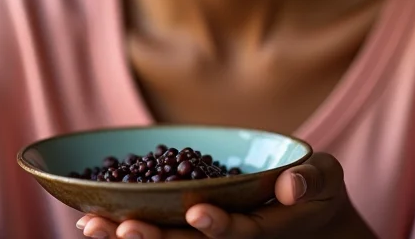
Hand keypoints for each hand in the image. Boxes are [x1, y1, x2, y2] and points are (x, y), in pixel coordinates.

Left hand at [77, 154, 374, 238]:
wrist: (310, 215)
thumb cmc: (316, 191)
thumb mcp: (324, 181)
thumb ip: (311, 181)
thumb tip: (291, 185)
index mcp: (260, 230)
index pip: (236, 234)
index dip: (217, 226)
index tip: (195, 212)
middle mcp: (230, 238)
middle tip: (118, 227)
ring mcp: (210, 235)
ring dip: (128, 238)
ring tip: (90, 226)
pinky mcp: (191, 227)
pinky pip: (158, 231)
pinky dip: (126, 229)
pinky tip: (94, 220)